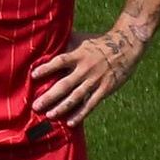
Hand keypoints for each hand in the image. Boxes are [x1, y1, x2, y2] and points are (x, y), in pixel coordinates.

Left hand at [29, 21, 148, 127]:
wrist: (126, 45)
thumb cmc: (98, 42)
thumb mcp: (81, 39)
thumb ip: (64, 42)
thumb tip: (45, 37)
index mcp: (79, 55)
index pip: (60, 61)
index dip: (47, 68)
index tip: (33, 76)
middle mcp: (86, 69)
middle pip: (65, 84)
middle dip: (49, 96)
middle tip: (35, 106)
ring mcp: (96, 80)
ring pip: (76, 97)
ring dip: (62, 107)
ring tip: (49, 115)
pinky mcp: (105, 88)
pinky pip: (91, 103)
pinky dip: (80, 113)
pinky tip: (70, 122)